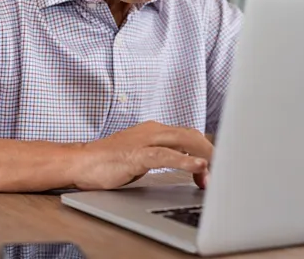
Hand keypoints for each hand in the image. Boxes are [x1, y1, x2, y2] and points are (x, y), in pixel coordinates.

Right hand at [69, 121, 212, 190]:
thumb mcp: (141, 156)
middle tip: (223, 172)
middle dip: (212, 153)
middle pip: (192, 135)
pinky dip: (184, 161)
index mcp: (153, 130)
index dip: (207, 150)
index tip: (217, 168)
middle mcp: (151, 131)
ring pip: (183, 141)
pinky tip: (198, 167)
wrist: (80, 162)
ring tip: (217, 173)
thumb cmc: (108, 162)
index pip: (190, 135)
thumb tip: (187, 166)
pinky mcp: (135, 155)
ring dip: (204, 157)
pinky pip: (165, 156)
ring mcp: (143, 141)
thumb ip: (162, 156)